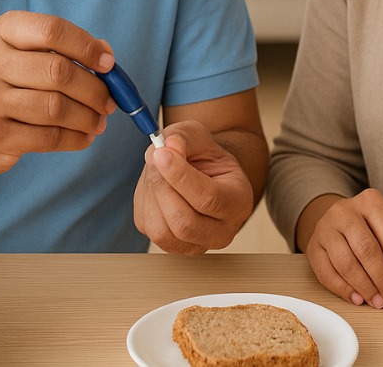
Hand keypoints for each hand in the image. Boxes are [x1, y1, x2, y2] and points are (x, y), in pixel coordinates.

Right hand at [0, 10, 116, 174]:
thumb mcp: (18, 55)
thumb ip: (59, 49)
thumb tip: (106, 54)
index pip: (51, 30)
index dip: (86, 46)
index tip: (109, 63)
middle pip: (59, 71)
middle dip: (95, 88)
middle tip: (110, 101)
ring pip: (57, 107)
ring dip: (88, 116)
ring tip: (99, 120)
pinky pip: (49, 137)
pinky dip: (75, 138)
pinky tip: (83, 136)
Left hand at [134, 120, 254, 253]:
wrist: (203, 174)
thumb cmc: (205, 158)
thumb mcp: (200, 137)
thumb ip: (185, 137)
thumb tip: (168, 146)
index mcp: (238, 202)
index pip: (209, 199)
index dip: (181, 177)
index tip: (162, 154)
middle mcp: (222, 231)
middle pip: (184, 223)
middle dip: (162, 187)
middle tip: (156, 158)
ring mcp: (196, 244)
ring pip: (161, 231)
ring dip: (150, 195)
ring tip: (157, 171)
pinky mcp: (170, 246)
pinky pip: (146, 227)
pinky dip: (144, 202)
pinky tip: (156, 187)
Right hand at [302, 189, 382, 308]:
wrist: (338, 220)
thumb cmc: (371, 226)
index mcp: (371, 201)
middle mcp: (345, 210)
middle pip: (367, 250)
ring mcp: (325, 228)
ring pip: (346, 263)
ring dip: (365, 287)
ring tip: (379, 302)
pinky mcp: (313, 246)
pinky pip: (326, 273)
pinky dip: (344, 290)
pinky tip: (358, 299)